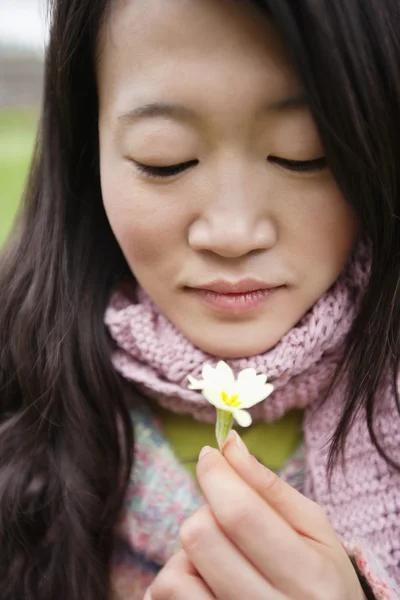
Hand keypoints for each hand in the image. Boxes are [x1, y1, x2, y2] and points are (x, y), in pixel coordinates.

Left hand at [145, 431, 365, 599]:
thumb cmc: (321, 573)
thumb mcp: (312, 526)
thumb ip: (269, 485)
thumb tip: (229, 445)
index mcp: (307, 575)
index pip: (239, 513)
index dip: (215, 475)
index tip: (210, 455)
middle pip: (200, 537)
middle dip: (207, 512)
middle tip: (228, 518)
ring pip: (177, 572)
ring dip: (191, 550)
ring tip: (220, 553)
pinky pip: (168, 597)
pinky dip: (178, 577)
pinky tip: (204, 576)